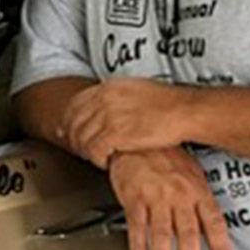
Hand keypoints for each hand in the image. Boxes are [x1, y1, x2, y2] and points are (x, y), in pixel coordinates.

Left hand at [60, 78, 190, 166]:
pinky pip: (95, 150)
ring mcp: (109, 115)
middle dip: (74, 139)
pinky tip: (107, 161)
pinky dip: (98, 159)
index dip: (68, 120)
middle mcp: (104, 99)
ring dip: (87, 151)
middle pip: (74, 122)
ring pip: (82, 138)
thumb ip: (114, 97)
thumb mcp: (135, 89)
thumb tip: (99, 106)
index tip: (65, 130)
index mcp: (108, 87)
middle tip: (82, 149)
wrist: (184, 110)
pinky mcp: (116, 133)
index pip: (75, 103)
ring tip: (98, 157)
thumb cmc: (167, 103)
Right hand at [110, 147, 232, 249]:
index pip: (213, 223)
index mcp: (196, 190)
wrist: (135, 139)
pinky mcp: (134, 197)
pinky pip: (137, 225)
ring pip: (161, 233)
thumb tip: (209, 223)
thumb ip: (199, 197)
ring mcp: (156, 197)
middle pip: (187, 233)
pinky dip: (138, 244)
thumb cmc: (163, 154)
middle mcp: (178, 195)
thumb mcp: (191, 171)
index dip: (220, 247)